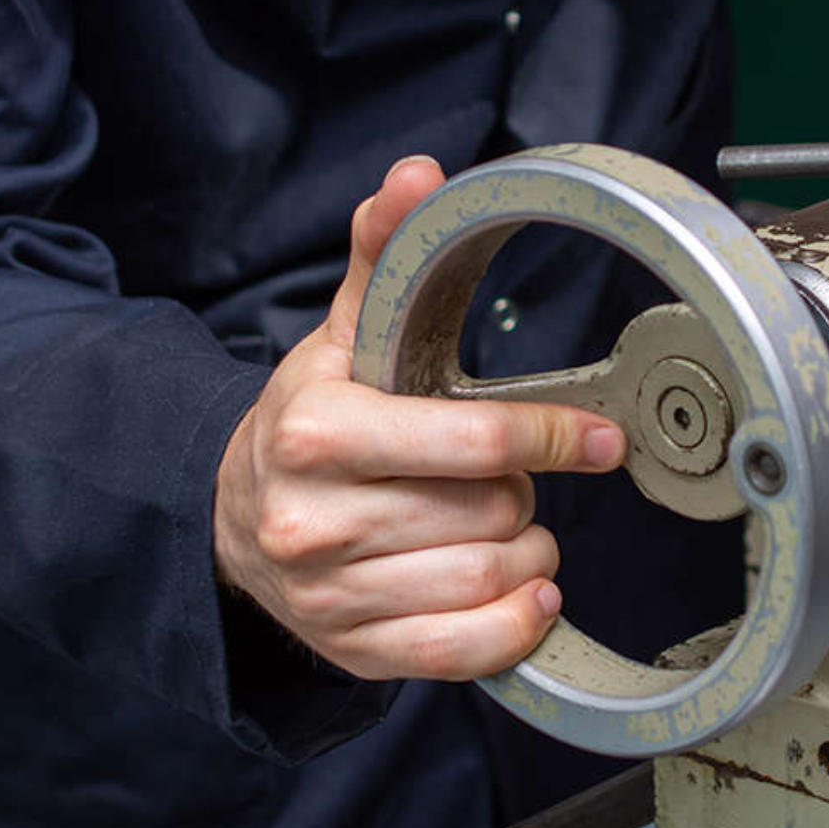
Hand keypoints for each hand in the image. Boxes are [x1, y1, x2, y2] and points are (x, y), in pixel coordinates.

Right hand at [213, 156, 626, 681]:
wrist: (230, 521)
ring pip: (490, 580)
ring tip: (507, 530)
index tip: (598, 439)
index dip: (552, 437)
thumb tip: (419, 174)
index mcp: (317, 432)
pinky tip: (524, 593)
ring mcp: (331, 596)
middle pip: (492, 513)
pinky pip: (466, 653)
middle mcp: (315, 520)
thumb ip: (383, 255)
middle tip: (503, 479)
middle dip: (520, 492)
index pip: (475, 441)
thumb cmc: (311, 424)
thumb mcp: (341, 338)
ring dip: (527, 556)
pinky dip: (514, 625)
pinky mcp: (354, 652)